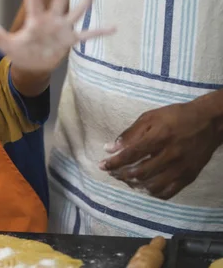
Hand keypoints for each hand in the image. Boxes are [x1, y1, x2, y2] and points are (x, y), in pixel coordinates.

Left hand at [0, 0, 114, 71]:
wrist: (32, 65)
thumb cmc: (19, 51)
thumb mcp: (5, 43)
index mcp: (35, 20)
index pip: (34, 0)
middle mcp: (51, 20)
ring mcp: (62, 29)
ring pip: (76, 11)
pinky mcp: (70, 41)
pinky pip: (87, 35)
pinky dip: (99, 32)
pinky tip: (114, 26)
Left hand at [100, 102, 222, 199]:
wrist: (209, 122)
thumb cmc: (175, 116)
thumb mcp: (150, 117)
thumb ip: (130, 134)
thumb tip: (110, 148)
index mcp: (160, 137)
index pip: (132, 154)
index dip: (114, 162)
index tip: (102, 165)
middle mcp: (171, 155)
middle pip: (140, 172)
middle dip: (121, 174)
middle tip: (112, 172)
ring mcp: (182, 168)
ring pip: (152, 186)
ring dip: (134, 185)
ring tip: (125, 179)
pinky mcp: (189, 177)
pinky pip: (167, 192)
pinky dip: (152, 193)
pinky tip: (144, 187)